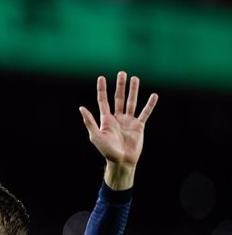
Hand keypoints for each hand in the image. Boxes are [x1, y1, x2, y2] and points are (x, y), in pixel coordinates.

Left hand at [79, 71, 157, 188]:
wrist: (122, 161)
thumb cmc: (107, 151)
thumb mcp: (96, 136)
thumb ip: (90, 122)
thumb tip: (81, 108)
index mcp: (106, 119)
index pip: (103, 101)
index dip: (102, 89)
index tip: (101, 77)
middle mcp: (117, 118)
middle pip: (118, 98)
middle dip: (120, 86)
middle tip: (122, 73)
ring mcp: (128, 121)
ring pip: (131, 102)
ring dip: (133, 90)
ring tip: (135, 78)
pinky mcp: (139, 126)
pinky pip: (145, 113)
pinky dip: (149, 104)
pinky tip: (153, 95)